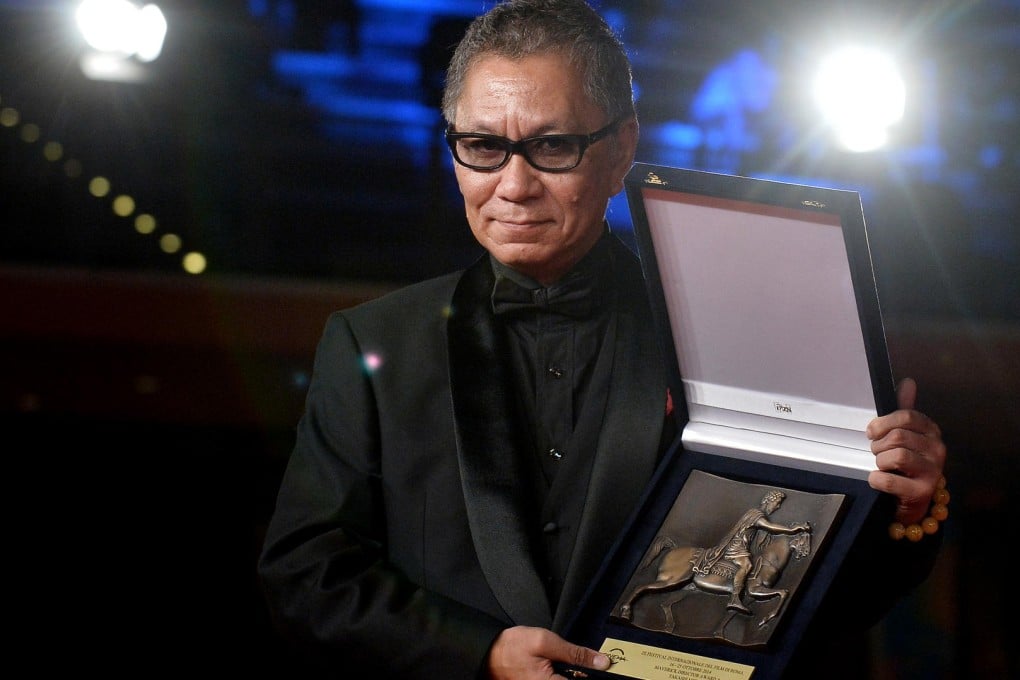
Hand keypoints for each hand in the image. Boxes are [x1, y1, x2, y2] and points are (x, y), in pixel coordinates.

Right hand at [486, 626, 610, 679]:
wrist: (488, 653)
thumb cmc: (512, 647)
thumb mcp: (545, 642)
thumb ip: (575, 653)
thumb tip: (602, 662)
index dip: (597, 674)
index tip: (607, 667)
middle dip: (586, 673)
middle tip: (593, 663)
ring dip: (575, 673)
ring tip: (577, 664)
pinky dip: (566, 675)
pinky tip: (566, 668)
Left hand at [865, 378, 947, 524]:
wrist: (912, 502)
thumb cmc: (905, 464)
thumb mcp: (905, 434)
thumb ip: (904, 410)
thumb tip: (908, 382)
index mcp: (932, 432)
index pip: (907, 416)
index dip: (883, 423)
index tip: (873, 432)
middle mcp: (938, 450)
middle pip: (898, 436)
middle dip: (879, 445)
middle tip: (878, 453)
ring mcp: (932, 472)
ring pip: (895, 456)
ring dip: (879, 461)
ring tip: (883, 467)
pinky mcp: (921, 492)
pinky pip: (888, 480)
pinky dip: (876, 480)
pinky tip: (880, 481)